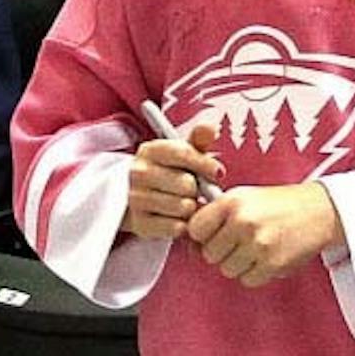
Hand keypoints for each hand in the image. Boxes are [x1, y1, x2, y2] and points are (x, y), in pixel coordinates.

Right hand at [121, 121, 222, 239]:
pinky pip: (176, 228)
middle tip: (194, 191)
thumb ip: (197, 140)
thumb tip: (212, 128)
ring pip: (183, 207)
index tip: (218, 172)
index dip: (204, 163)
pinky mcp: (139, 223)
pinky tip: (178, 218)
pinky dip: (183, 226)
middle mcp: (138, 172)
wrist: (137, 198)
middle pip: (186, 184)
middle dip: (197, 189)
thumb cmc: (168, 172)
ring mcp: (136, 198)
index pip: (182, 153)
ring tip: (186, 204)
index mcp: (149, 150)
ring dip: (191, 208)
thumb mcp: (180, 154)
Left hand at [186, 182, 342, 287]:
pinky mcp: (273, 264)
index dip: (200, 235)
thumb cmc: (276, 203)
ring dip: (236, 264)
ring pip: (227, 269)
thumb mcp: (242, 196)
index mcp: (231, 202)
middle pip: (209, 254)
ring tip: (251, 249)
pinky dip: (252, 274)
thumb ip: (215, 214)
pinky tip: (262, 258)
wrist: (316, 211)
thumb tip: (189, 239)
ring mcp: (258, 244)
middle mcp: (242, 222)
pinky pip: (247, 280)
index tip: (209, 235)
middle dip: (219, 251)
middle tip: (235, 242)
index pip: (195, 229)